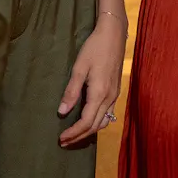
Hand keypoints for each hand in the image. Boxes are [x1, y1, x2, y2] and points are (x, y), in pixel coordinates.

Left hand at [58, 11, 125, 146]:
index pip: (86, 122)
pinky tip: (88, 120)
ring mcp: (115, 95)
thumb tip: (62, 111)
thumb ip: (71, 91)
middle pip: (95, 126)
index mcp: (100, 94)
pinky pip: (108, 114)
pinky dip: (97, 122)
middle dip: (79, 136)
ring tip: (74, 135)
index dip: (73, 133)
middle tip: (63, 142)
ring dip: (89, 131)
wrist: (113, 34)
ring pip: (103, 121)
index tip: (60, 138)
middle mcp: (110, 98)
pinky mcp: (116, 91)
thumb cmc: (94, 48)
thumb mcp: (79, 68)